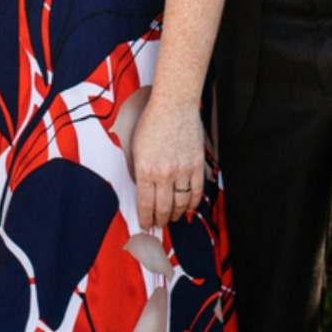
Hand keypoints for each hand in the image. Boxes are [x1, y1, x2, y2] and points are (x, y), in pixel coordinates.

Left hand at [130, 95, 205, 231]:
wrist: (174, 106)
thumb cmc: (152, 122)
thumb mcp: (135, 148)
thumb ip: (138, 170)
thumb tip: (142, 190)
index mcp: (145, 170)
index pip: (145, 204)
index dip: (145, 219)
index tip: (146, 225)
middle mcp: (164, 174)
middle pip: (163, 208)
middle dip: (160, 220)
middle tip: (159, 225)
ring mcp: (183, 171)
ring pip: (180, 203)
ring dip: (175, 214)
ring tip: (172, 218)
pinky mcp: (197, 165)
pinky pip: (196, 192)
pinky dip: (192, 204)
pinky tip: (188, 208)